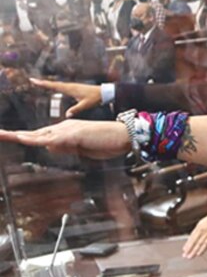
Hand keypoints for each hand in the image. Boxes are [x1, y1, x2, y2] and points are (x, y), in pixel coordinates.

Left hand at [0, 119, 128, 158]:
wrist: (124, 135)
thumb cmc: (108, 142)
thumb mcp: (83, 149)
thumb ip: (66, 148)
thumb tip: (48, 147)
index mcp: (66, 131)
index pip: (40, 136)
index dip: (23, 138)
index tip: (8, 137)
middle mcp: (63, 127)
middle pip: (33, 133)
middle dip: (13, 135)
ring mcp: (67, 130)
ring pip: (36, 135)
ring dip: (15, 136)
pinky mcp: (72, 135)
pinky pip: (48, 139)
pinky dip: (32, 139)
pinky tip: (19, 138)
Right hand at [29, 78, 101, 117]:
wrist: (104, 92)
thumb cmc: (96, 98)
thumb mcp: (86, 105)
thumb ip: (76, 109)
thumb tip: (67, 115)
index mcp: (70, 89)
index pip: (54, 86)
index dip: (44, 84)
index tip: (34, 81)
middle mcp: (70, 86)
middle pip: (53, 84)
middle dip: (43, 82)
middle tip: (32, 80)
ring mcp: (72, 86)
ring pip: (57, 84)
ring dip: (48, 83)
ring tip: (39, 83)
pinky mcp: (75, 88)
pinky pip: (62, 86)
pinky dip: (55, 86)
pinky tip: (53, 87)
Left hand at [182, 212, 206, 258]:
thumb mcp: (204, 222)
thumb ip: (200, 229)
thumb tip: (196, 235)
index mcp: (198, 226)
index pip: (191, 237)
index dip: (187, 244)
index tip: (184, 249)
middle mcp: (201, 230)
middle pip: (193, 241)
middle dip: (189, 249)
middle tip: (185, 255)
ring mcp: (206, 234)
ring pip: (198, 244)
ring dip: (194, 251)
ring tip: (190, 257)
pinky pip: (206, 245)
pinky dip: (202, 250)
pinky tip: (199, 254)